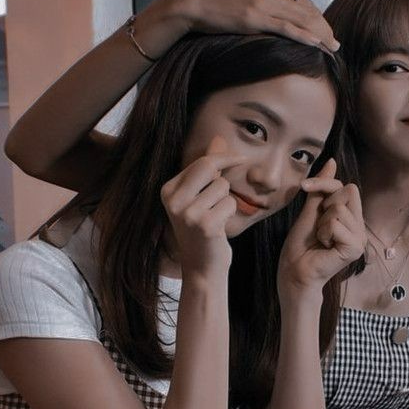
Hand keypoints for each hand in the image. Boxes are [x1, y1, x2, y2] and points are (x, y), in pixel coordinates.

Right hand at [137, 0, 339, 57]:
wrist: (191, 1)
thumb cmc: (212, 3)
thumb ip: (258, 5)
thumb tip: (267, 20)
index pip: (300, 0)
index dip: (315, 16)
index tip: (324, 29)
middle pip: (306, 9)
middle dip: (324, 26)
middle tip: (335, 42)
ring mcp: (262, 3)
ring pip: (301, 18)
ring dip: (320, 33)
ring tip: (332, 47)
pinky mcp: (255, 18)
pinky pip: (286, 28)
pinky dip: (305, 36)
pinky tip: (317, 44)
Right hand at [160, 136, 242, 277]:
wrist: (201, 268)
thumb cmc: (203, 231)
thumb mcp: (199, 197)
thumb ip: (207, 169)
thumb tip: (218, 139)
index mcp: (167, 190)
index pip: (201, 163)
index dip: (224, 159)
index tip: (241, 158)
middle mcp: (173, 200)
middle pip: (209, 167)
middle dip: (224, 174)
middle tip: (230, 184)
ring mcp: (188, 213)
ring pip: (222, 187)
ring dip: (226, 201)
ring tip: (215, 218)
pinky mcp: (205, 225)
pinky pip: (229, 204)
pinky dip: (230, 214)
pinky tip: (219, 228)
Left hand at [278, 159, 365, 295]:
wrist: (294, 273)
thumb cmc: (300, 246)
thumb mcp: (310, 211)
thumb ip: (322, 189)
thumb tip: (332, 161)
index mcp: (351, 217)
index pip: (346, 186)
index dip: (324, 183)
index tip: (304, 185)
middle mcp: (359, 226)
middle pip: (349, 191)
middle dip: (325, 205)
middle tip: (319, 227)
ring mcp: (360, 237)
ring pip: (339, 208)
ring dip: (321, 223)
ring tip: (321, 240)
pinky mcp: (355, 247)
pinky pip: (336, 223)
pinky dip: (323, 232)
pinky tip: (324, 247)